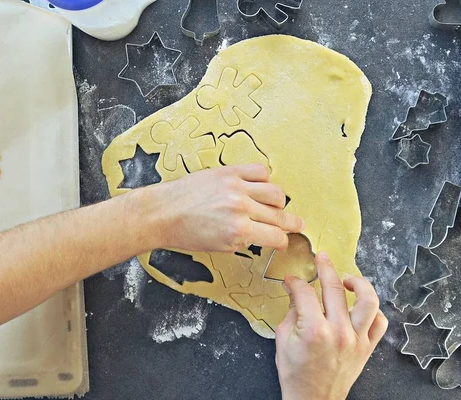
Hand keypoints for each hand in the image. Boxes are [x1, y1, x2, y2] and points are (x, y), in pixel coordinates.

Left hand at [149, 164, 303, 252]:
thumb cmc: (185, 233)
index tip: (283, 241)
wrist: (162, 213)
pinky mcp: (228, 172)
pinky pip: (259, 171)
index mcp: (239, 230)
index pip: (276, 236)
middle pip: (279, 215)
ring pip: (275, 192)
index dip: (283, 241)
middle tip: (297, 225)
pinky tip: (260, 187)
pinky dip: (264, 179)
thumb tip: (260, 235)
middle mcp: (241, 207)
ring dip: (280, 202)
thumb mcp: (219, 247)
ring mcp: (236, 187)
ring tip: (277, 206)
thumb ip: (244, 240)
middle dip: (291, 223)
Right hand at [275, 252, 387, 399]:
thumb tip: (296, 290)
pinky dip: (374, 310)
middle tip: (321, 257)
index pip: (306, 292)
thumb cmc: (296, 374)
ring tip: (347, 279)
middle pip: (335, 288)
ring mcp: (356, 339)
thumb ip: (291, 311)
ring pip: (369, 300)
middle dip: (326, 267)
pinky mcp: (366, 348)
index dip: (296, 282)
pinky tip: (360, 305)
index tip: (292, 280)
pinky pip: (379, 322)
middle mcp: (338, 332)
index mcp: (314, 330)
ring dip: (359, 283)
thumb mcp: (283, 340)